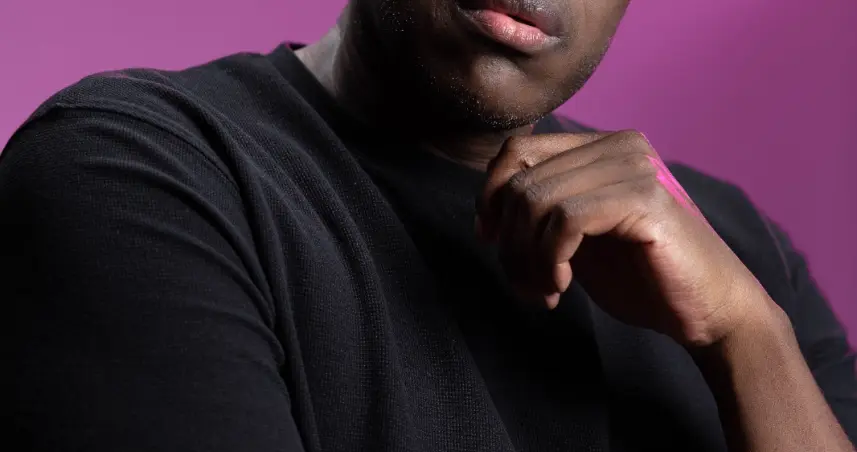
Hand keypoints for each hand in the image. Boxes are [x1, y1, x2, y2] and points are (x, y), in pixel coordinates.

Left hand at [476, 130, 777, 347]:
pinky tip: (563, 285)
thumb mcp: (576, 236)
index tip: (491, 241)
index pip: (517, 152)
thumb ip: (541, 212)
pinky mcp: (644, 198)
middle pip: (520, 181)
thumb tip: (487, 210)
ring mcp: (633, 167)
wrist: (708, 312)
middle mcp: (617, 145)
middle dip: (508, 242)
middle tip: (525, 285)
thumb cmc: (642, 277)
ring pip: (535, 200)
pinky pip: (565, 220)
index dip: (490, 197)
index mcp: (600, 147)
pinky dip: (550, 259)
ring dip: (526, 258)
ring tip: (545, 291)